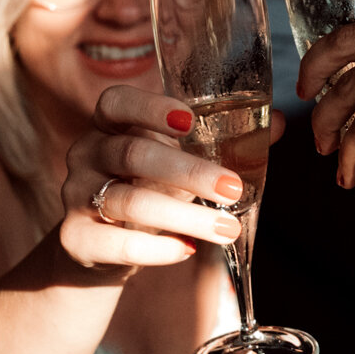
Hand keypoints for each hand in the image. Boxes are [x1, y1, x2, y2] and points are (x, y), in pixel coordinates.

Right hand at [55, 85, 246, 270]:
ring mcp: (75, 197)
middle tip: (233, 188)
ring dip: (184, 216)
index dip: (149, 107)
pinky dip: (156, 249)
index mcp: (108, 126)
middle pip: (133, 153)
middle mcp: (86, 154)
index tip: (190, 120)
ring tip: (227, 229)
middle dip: (188, 171)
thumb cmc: (144, 191)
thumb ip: (222, 143)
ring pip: (128, 202)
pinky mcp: (75, 240)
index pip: (115, 102)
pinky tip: (188, 250)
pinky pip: (116, 244)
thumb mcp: (176, 165)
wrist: (96, 251)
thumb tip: (279, 121)